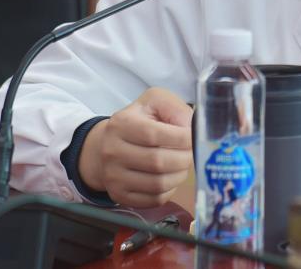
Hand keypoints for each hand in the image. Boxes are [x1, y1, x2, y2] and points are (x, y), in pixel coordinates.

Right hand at [79, 87, 193, 207]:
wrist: (107, 146)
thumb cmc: (138, 122)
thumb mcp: (154, 102)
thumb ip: (175, 108)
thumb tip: (191, 127)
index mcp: (122, 124)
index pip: (154, 134)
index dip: (182, 138)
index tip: (194, 137)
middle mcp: (112, 151)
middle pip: (158, 162)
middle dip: (184, 158)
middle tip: (192, 152)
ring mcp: (113, 176)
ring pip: (158, 184)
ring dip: (180, 175)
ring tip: (182, 163)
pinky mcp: (119, 195)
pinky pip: (154, 199)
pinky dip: (170, 189)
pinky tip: (170, 176)